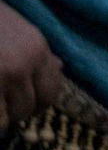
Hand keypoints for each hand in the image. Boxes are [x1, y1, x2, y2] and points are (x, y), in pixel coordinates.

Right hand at [0, 2, 60, 133]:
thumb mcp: (21, 30)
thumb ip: (39, 52)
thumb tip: (60, 66)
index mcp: (37, 49)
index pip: (52, 92)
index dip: (38, 105)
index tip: (25, 108)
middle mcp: (23, 65)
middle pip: (30, 109)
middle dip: (16, 114)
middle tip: (3, 107)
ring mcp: (1, 77)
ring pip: (9, 119)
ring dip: (1, 119)